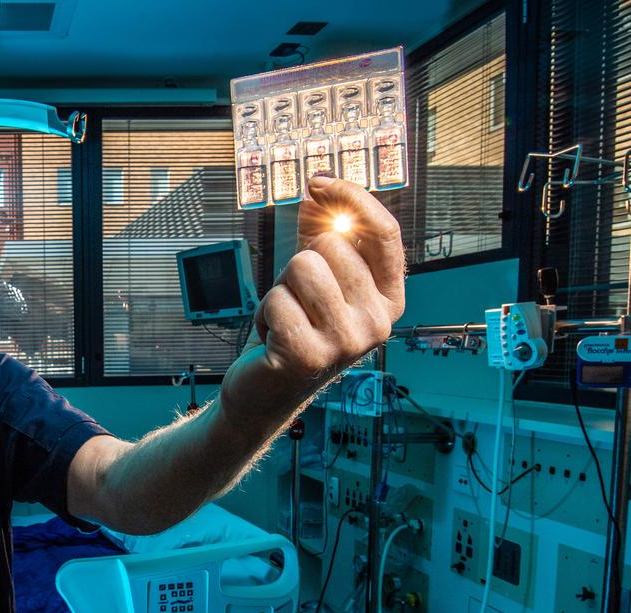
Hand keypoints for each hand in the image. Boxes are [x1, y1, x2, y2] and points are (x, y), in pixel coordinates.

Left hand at [222, 176, 404, 418]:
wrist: (264, 390)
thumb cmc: (291, 330)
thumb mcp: (310, 278)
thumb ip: (317, 234)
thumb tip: (317, 189)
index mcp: (388, 300)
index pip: (384, 234)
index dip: (352, 198)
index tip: (318, 182)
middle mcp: (378, 323)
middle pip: (330, 245)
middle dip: (298, 265)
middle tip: (296, 300)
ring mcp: (347, 343)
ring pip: (301, 267)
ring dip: (280, 289)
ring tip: (285, 319)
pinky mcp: (309, 356)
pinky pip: (276, 300)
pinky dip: (264, 314)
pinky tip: (272, 338)